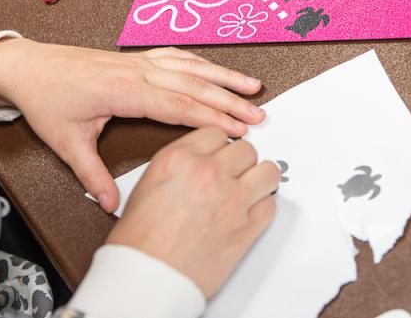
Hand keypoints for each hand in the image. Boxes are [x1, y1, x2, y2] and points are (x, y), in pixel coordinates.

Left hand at [0, 39, 263, 211]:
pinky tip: (217, 70)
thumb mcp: (66, 142)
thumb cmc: (46, 100)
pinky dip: (201, 62)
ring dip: (223, 77)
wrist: (28, 67)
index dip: (210, 117)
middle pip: (193, 85)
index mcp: (123, 89)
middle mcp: (136, 71)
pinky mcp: (135, 58)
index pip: (177, 105)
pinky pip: (177, 57)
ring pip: (190, 67)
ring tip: (253, 87)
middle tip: (258, 115)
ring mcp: (137, 61)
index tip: (235, 129)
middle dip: (229, 100)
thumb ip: (91, 174)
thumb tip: (109, 204)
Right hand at [106, 128, 279, 297]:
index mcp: (179, 158)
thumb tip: (198, 163)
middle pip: (245, 150)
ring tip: (251, 187)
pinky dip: (263, 207)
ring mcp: (232, 199)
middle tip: (234, 173)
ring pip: (267, 172)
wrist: (147, 277)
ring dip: (259, 179)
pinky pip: (270, 205)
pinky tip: (251, 210)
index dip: (218, 146)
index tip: (220, 154)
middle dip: (239, 162)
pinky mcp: (248, 227)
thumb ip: (179, 166)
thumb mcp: (148, 184)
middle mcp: (208, 173)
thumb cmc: (139, 241)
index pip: (216, 134)